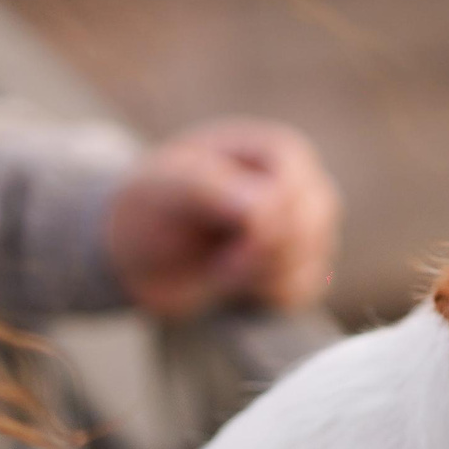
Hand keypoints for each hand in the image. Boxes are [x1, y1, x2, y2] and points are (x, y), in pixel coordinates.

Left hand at [106, 120, 340, 316]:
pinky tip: (232, 282)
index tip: (221, 236)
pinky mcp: (297, 271)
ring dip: (258, 276)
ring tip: (218, 265)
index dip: (264, 220)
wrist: (138, 253)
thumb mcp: (170, 185)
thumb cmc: (153, 205)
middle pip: (311, 227)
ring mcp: (304, 232)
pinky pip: (302, 291)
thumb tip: (268, 213)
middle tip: (218, 258)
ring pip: (310, 262)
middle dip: (261, 253)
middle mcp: (299, 188)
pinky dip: (265, 296)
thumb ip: (218, 189)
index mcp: (275, 152)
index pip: (294, 189)